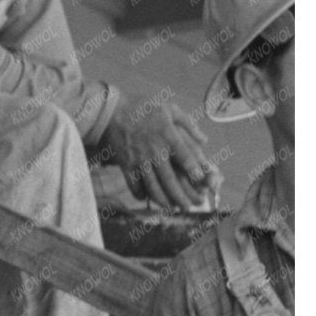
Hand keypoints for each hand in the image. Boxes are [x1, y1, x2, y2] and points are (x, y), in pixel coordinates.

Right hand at [105, 94, 219, 212]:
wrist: (111, 110)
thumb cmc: (142, 107)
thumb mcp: (169, 108)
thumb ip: (188, 124)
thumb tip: (204, 141)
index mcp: (169, 137)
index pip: (186, 159)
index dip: (196, 172)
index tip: (202, 182)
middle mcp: (156, 151)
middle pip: (171, 180)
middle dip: (182, 196)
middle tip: (191, 206)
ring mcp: (139, 159)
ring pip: (153, 186)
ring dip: (164, 200)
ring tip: (171, 208)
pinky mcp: (125, 164)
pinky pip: (133, 184)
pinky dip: (140, 194)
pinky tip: (145, 198)